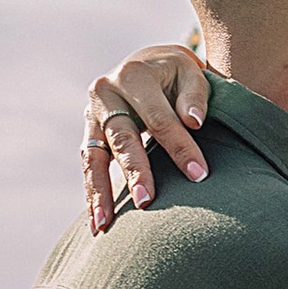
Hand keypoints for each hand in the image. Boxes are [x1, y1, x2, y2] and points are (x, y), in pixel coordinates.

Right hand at [84, 47, 211, 233]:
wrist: (148, 64)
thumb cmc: (176, 74)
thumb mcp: (190, 73)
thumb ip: (194, 95)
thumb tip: (194, 122)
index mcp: (134, 76)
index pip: (159, 118)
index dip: (180, 147)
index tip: (199, 175)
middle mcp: (105, 93)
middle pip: (121, 138)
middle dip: (134, 171)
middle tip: (146, 201)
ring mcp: (92, 115)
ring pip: (93, 156)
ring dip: (99, 191)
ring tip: (105, 224)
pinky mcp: (89, 134)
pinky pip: (88, 166)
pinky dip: (92, 194)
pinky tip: (97, 223)